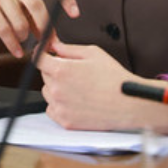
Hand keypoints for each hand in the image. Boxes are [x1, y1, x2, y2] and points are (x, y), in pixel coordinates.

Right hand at [0, 0, 78, 57]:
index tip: (74, 14)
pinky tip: (16, 51)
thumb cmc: (2, 4)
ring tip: (23, 42)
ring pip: (20, 22)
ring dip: (24, 37)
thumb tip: (53, 39)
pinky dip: (12, 44)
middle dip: (44, 28)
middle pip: (37, 6)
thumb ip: (37, 19)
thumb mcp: (21, 7)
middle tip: (47, 43)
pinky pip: (3, 28)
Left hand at [37, 36, 165, 131]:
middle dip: (54, 71)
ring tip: (79, 88)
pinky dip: (60, 105)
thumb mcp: (93, 53)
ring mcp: (60, 107)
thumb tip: (53, 45)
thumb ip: (68, 49)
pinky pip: (52, 110)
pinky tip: (76, 101)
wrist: (129, 103)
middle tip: (74, 73)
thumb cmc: (114, 77)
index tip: (46, 55)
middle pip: (44, 76)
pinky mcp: (65, 122)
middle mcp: (56, 89)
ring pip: (48, 93)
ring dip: (56, 88)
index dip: (42, 54)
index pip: (39, 59)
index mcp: (61, 70)